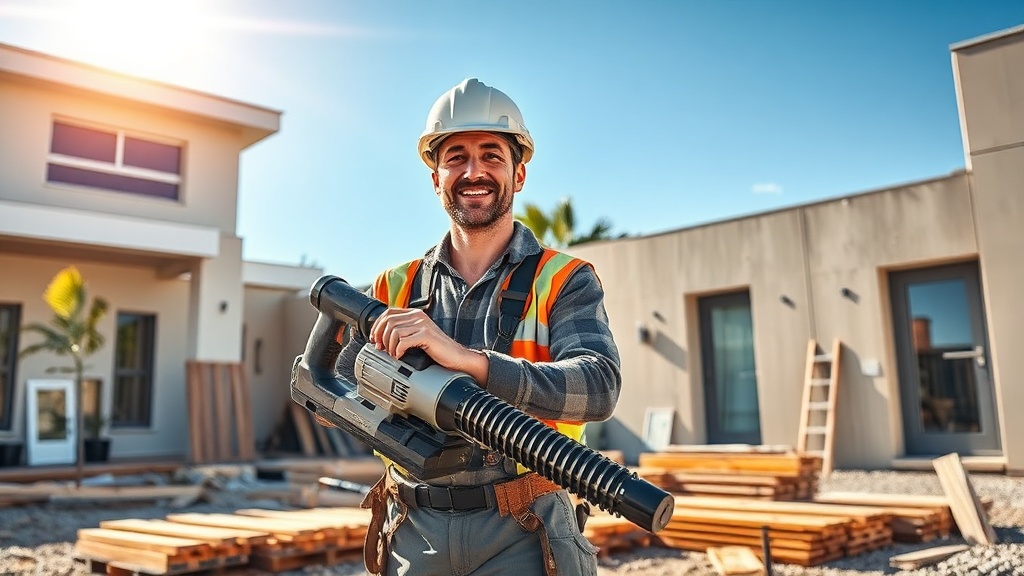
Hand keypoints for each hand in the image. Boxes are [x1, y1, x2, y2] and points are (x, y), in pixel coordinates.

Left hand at [369, 307, 487, 382]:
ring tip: (393, 354)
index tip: (375, 339)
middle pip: (388, 321)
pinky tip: (400, 356)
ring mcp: (422, 325)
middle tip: (382, 349)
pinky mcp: (426, 335)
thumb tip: (381, 338)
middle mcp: (418, 316)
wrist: (457, 357)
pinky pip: (403, 341)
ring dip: (389, 345)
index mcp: (414, 314)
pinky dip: (398, 350)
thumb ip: (404, 331)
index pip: (388, 313)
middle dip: (381, 336)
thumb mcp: (418, 336)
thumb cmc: (437, 350)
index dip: (377, 326)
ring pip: (394, 331)